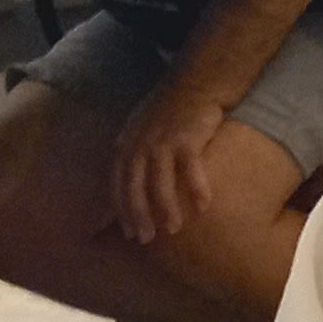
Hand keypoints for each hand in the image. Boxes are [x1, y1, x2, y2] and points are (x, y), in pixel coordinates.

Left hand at [111, 77, 228, 244]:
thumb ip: (133, 153)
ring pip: (161, 184)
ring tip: (173, 229)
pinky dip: (196, 189)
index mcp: (126, 145)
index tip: (129, 233)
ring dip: (166, 209)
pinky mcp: (187, 140)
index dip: (122, 211)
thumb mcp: (141, 129)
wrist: (195, 83)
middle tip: (146, 238)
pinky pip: (191, 171)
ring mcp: (163, 143)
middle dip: (139, 216)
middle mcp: (140, 146)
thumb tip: (131, 181)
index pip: (119, 185)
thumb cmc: (170, 110)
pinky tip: (203, 206)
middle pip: (136, 188)